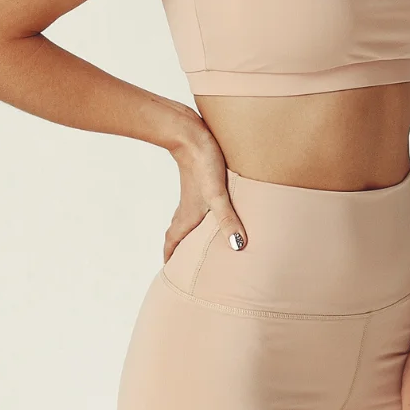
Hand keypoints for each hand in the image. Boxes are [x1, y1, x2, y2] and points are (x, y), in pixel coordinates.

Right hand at [163, 120, 247, 260]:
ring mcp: (192, 195)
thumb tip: (238, 246)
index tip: (171, 275)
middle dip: (180, 251)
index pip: (172, 244)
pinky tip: (211, 211)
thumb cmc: (203, 165)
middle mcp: (186, 208)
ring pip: (186, 219)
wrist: (191, 134)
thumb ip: (228, 220)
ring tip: (200, 243)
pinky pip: (195, 205)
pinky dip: (199, 215)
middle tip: (186, 265)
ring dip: (189, 233)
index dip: (171, 260)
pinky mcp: (198, 182)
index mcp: (187, 217)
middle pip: (178, 234)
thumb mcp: (218, 195)